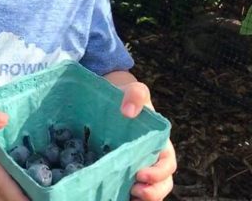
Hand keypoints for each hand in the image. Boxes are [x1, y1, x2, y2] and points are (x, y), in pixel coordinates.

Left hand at [119, 81, 176, 200]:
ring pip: (151, 190)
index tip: (141, 174)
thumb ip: (135, 95)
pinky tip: (118, 198)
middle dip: (153, 191)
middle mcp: (153, 157)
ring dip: (145, 197)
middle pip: (163, 183)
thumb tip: (128, 112)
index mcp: (160, 142)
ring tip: (130, 197)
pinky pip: (134, 190)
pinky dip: (131, 198)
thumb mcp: (134, 90)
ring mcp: (140, 165)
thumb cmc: (128, 96)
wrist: (113, 99)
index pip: (167, 164)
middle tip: (136, 191)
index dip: (158, 173)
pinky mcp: (125, 170)